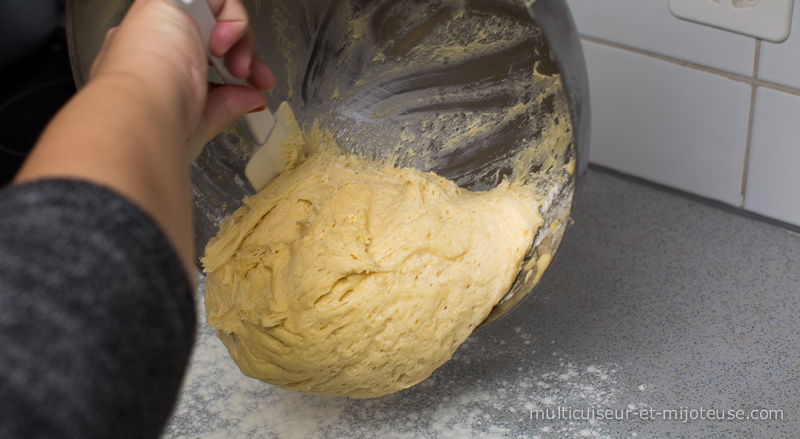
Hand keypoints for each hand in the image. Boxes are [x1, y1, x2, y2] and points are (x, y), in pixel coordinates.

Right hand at [90, 0, 276, 157]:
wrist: (141, 111)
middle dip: (245, 58)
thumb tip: (250, 100)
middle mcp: (153, 43)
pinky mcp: (165, 0)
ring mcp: (159, 20)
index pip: (200, 61)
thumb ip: (227, 105)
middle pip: (211, 37)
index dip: (232, 75)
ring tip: (239, 69)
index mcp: (152, 71)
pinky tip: (222, 45)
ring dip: (240, 42)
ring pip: (214, 16)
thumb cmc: (155, 124)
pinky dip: (232, 19)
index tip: (251, 93)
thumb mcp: (200, 119)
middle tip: (258, 81)